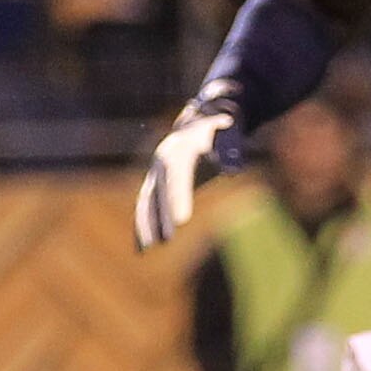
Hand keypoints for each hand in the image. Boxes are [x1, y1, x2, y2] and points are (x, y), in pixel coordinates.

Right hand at [133, 90, 245, 249]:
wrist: (189, 129)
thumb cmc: (209, 132)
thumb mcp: (217, 127)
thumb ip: (220, 127)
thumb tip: (227, 123)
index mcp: (179, 150)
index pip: (177, 177)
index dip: (178, 197)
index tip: (182, 220)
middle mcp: (162, 162)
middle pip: (159, 193)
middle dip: (160, 216)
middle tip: (166, 240)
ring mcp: (155, 174)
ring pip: (147, 201)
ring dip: (145, 224)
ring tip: (147, 247)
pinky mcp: (154, 185)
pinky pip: (146, 205)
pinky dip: (142, 223)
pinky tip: (142, 245)